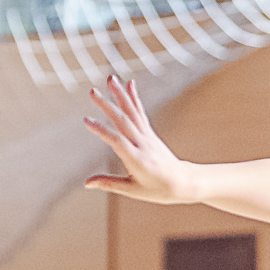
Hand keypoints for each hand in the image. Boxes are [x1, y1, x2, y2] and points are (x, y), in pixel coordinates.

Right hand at [82, 77, 197, 204]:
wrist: (182, 182)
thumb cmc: (157, 190)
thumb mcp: (132, 190)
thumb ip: (109, 183)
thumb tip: (87, 184)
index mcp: (136, 160)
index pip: (117, 141)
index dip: (102, 131)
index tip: (87, 120)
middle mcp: (142, 144)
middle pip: (123, 122)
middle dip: (107, 106)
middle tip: (92, 92)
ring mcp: (147, 137)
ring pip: (132, 113)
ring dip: (120, 94)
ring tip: (110, 79)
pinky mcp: (149, 133)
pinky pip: (140, 113)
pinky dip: (134, 98)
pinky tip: (130, 84)